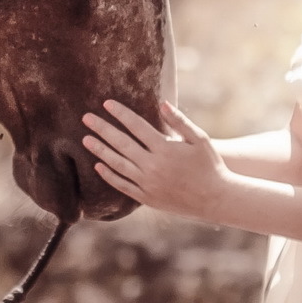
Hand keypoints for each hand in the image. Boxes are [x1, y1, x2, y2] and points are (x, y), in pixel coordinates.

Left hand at [81, 99, 227, 219]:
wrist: (215, 199)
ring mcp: (148, 183)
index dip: (120, 113)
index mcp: (165, 149)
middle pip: (121, 144)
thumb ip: (179, 121)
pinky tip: (98, 166)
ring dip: (100, 151)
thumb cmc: (210, 165)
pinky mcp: (147, 198)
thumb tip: (161, 103)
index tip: (106, 103)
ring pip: (117, 164)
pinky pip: (123, 185)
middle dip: (102, 129)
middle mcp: (153, 166)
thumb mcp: (199, 139)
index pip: (136, 126)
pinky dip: (109, 175)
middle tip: (86, 117)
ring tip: (85, 139)